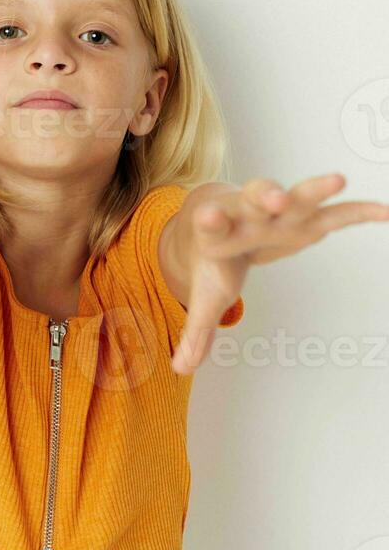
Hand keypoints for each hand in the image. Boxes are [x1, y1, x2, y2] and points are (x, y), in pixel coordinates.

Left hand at [171, 174, 388, 374]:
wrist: (216, 218)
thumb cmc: (213, 257)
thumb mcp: (205, 294)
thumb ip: (197, 329)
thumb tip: (181, 368)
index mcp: (215, 231)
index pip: (210, 223)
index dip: (210, 221)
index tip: (208, 215)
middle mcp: (246, 214)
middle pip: (254, 199)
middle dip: (266, 195)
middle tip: (276, 195)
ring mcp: (277, 211)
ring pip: (296, 196)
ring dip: (312, 189)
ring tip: (336, 180)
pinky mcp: (304, 216)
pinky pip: (335, 213)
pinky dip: (358, 211)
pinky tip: (385, 212)